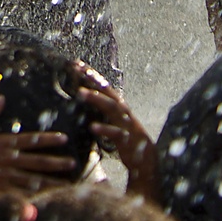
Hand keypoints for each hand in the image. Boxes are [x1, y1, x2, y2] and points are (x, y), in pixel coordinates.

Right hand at [0, 95, 76, 211]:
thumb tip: (0, 97)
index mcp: (4, 144)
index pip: (31, 140)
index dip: (48, 139)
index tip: (64, 138)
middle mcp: (8, 160)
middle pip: (37, 161)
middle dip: (56, 163)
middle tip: (73, 164)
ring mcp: (6, 178)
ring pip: (34, 179)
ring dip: (51, 181)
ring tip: (67, 184)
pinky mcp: (3, 193)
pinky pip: (24, 195)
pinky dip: (38, 197)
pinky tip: (49, 198)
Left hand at [75, 66, 158, 199]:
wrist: (145, 156)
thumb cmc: (125, 135)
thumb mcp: (112, 118)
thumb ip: (101, 107)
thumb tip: (83, 95)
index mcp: (117, 104)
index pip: (102, 85)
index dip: (91, 74)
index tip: (76, 63)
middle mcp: (121, 109)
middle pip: (106, 90)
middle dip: (92, 79)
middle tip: (78, 69)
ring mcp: (124, 122)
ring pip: (110, 106)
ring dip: (96, 98)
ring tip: (81, 93)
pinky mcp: (126, 138)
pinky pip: (115, 132)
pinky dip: (104, 129)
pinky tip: (92, 127)